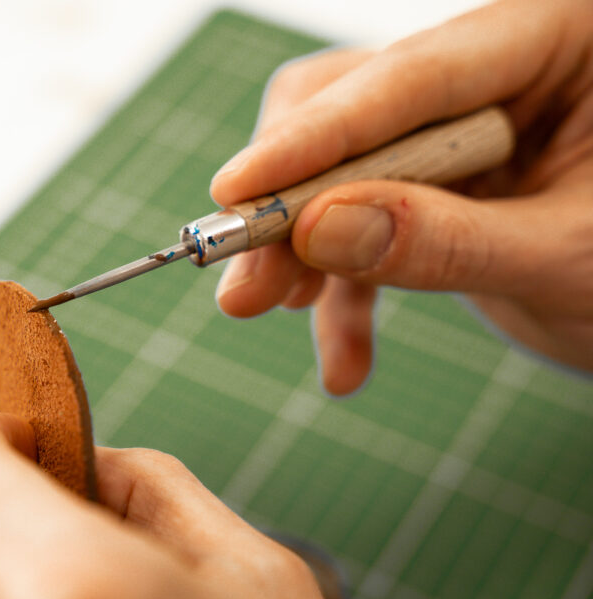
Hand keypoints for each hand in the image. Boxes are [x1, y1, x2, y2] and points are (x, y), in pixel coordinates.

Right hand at [211, 0, 592, 394]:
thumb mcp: (565, 257)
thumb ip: (446, 241)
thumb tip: (315, 227)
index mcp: (553, 40)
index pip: (416, 76)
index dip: (318, 136)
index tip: (236, 189)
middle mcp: (493, 71)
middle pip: (353, 114)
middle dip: (291, 204)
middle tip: (242, 275)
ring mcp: (455, 132)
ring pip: (338, 172)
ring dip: (299, 252)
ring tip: (264, 308)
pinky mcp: (430, 190)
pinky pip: (362, 232)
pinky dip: (346, 299)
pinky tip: (346, 361)